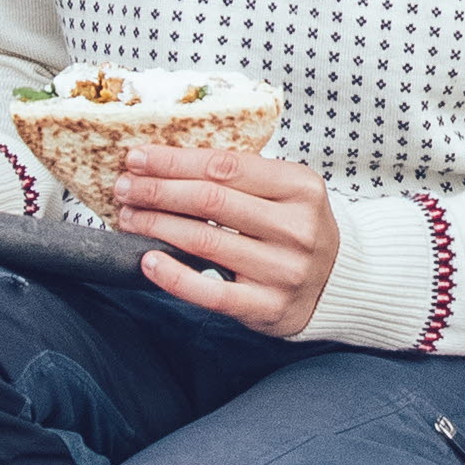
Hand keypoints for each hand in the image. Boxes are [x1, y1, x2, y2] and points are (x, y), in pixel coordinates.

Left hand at [112, 143, 340, 336]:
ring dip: (156, 225)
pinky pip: (211, 292)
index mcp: (300, 186)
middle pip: (209, 201)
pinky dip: (174, 276)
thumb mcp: (286, 190)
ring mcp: (283, 270)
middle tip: (124, 186)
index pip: (224, 166)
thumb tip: (165, 160)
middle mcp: (296, 228)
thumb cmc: (298, 227)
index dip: (174, 160)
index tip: (137, 157)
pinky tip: (148, 260)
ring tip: (128, 216)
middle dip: (157, 190)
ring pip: (204, 241)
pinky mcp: (269, 307)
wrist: (340, 282)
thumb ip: (240, 175)